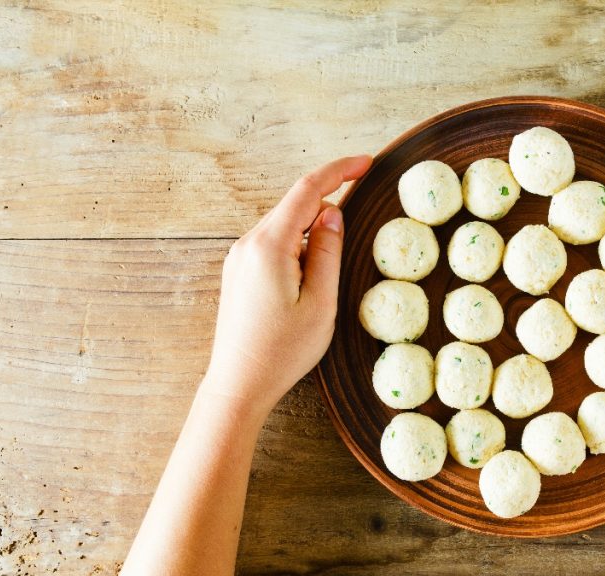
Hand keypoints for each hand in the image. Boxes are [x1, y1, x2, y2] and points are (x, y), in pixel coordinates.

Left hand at [202, 156, 371, 416]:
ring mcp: (239, 258)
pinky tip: (309, 278)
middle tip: (354, 231)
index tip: (366, 162)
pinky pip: (273, 244)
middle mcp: (248, 244)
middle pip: (295, 206)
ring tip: (326, 278)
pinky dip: (298, 247)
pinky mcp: (238, 273)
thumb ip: (328, 252)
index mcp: (270, 246)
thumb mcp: (321, 303)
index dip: (339, 171)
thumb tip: (332, 214)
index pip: (308, 191)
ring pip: (285, 226)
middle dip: (328, 207)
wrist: (239, 384)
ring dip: (313, 234)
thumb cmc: (282, 351)